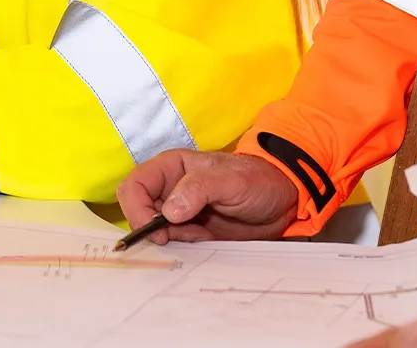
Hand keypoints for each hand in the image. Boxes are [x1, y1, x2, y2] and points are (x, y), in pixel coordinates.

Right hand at [115, 149, 298, 243]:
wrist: (281, 200)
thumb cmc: (257, 179)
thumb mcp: (231, 180)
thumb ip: (199, 189)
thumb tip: (169, 211)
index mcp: (172, 167)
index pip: (135, 185)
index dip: (136, 207)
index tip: (155, 228)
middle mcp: (169, 188)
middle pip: (137, 211)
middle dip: (150, 228)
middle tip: (175, 238)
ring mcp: (178, 211)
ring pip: (153, 230)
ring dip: (170, 239)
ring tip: (200, 234)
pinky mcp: (190, 231)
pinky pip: (172, 243)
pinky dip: (181, 248)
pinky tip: (204, 239)